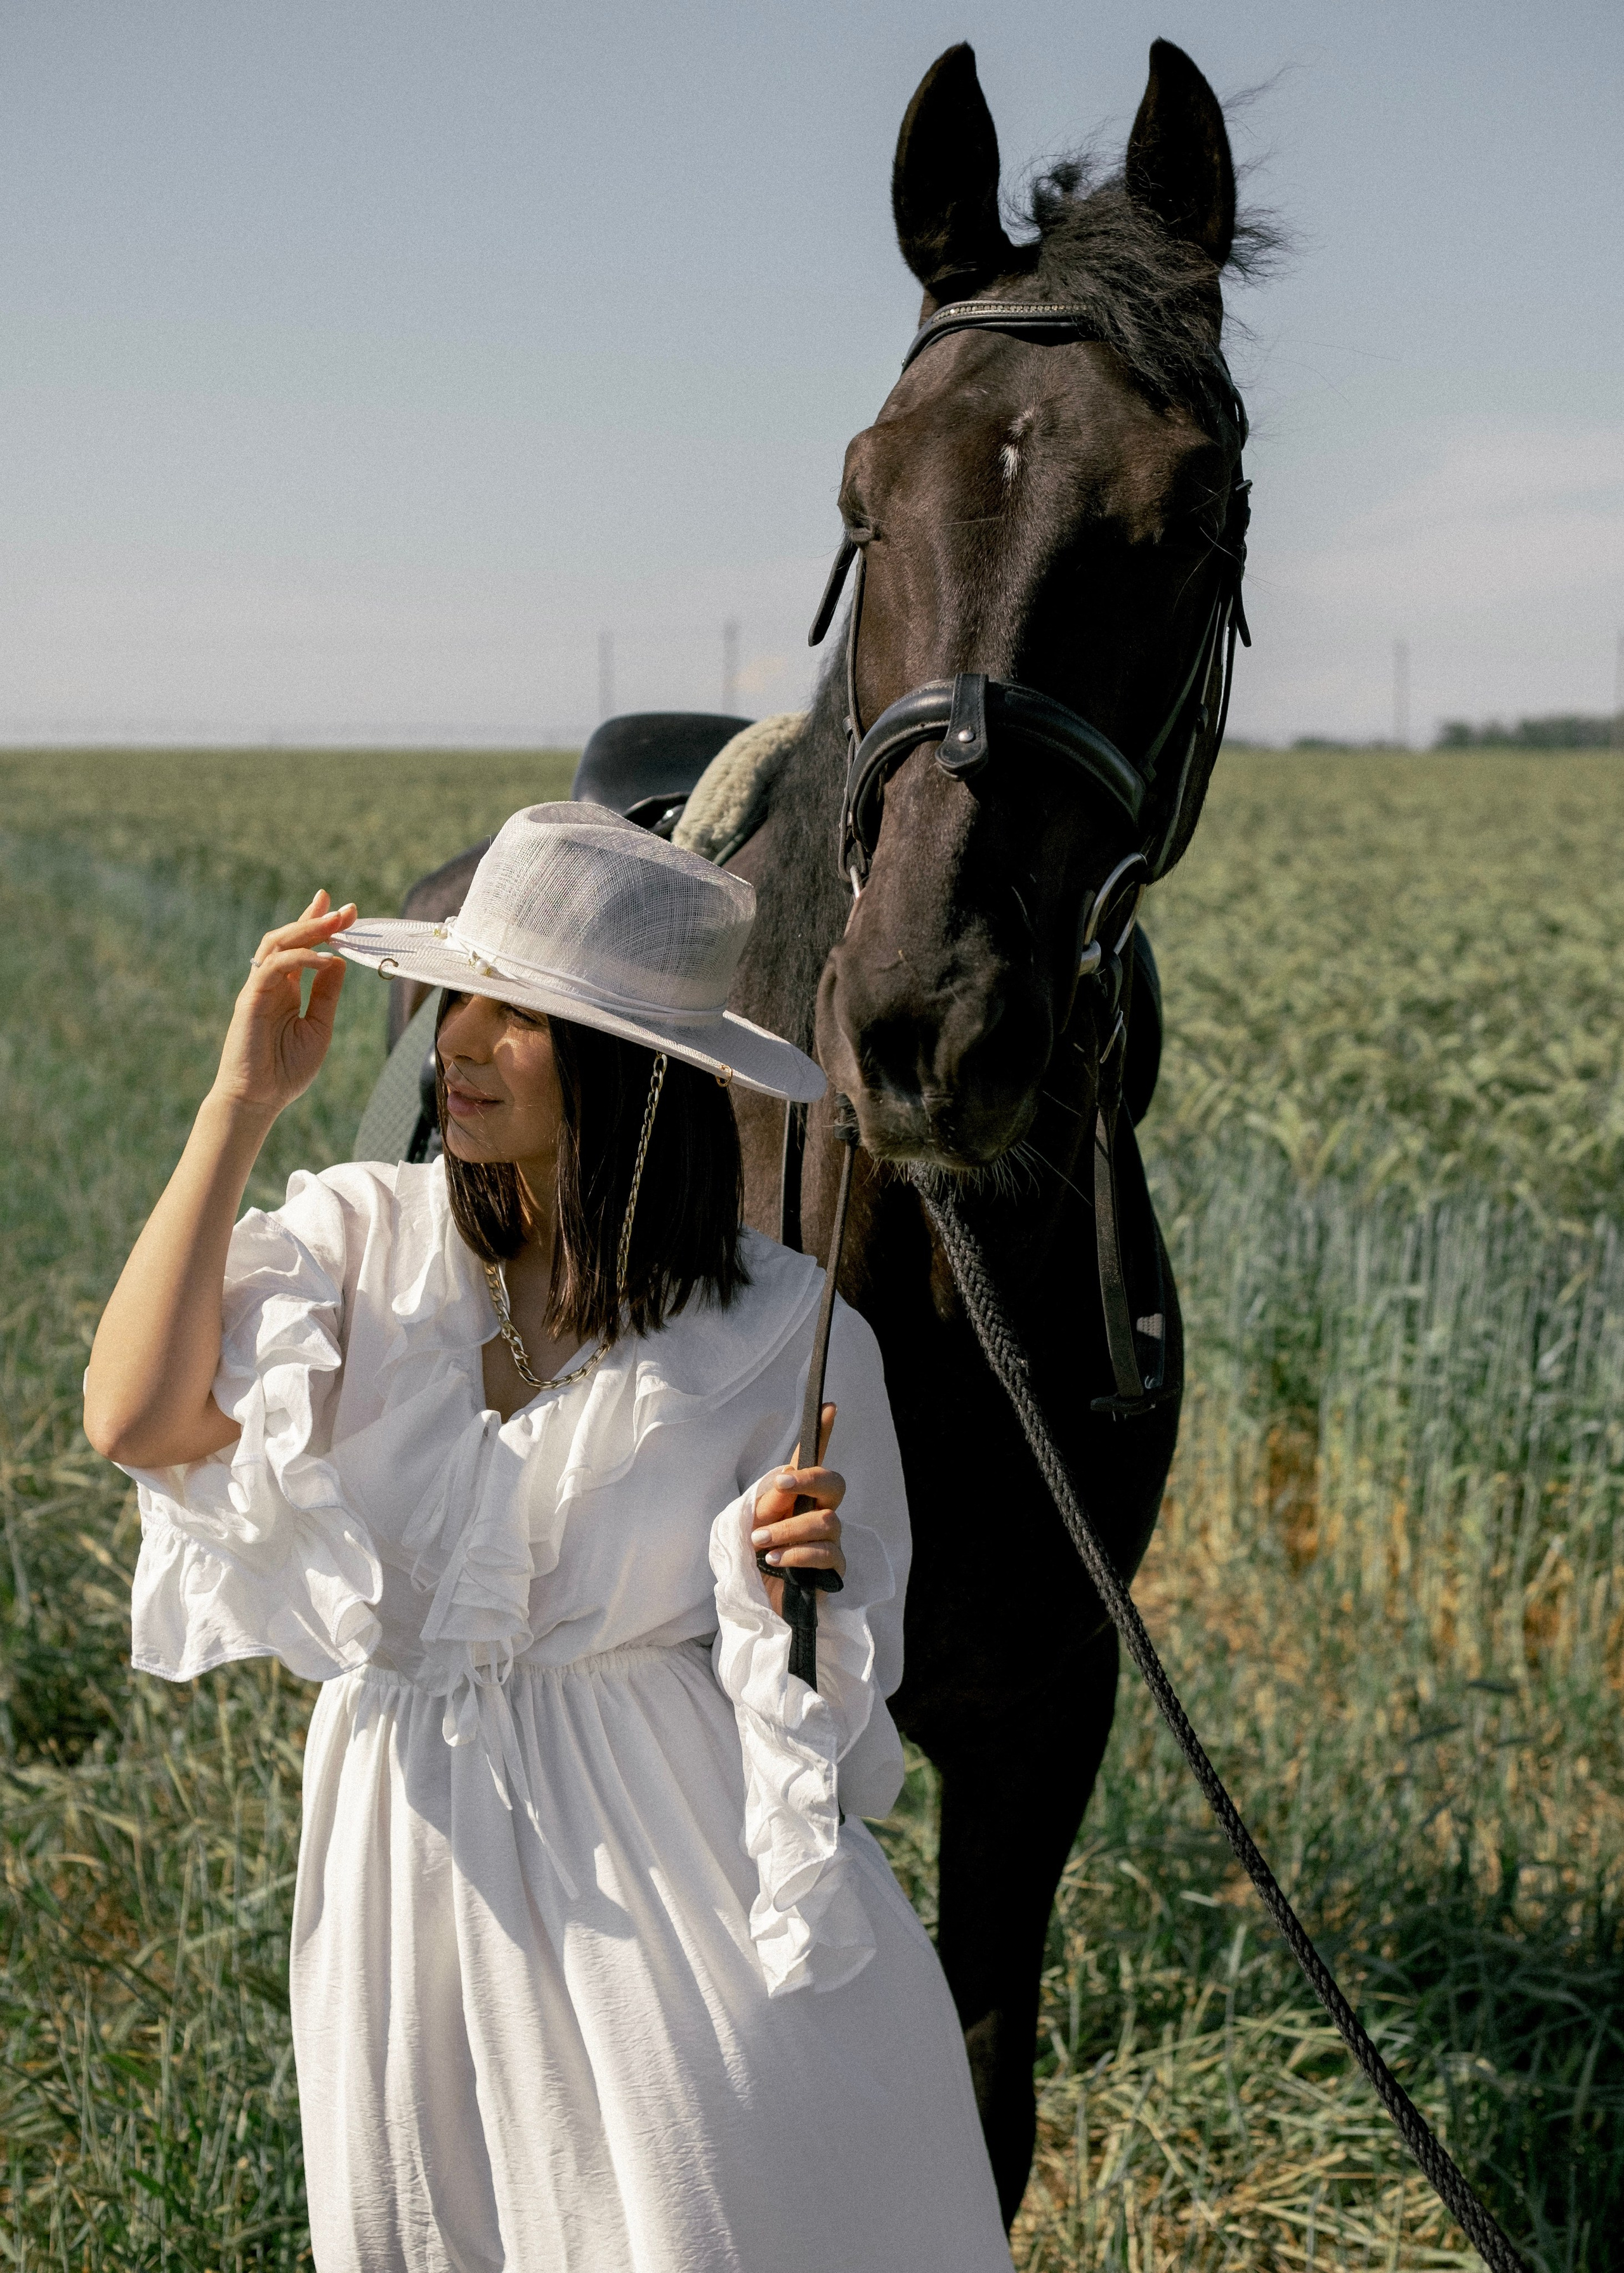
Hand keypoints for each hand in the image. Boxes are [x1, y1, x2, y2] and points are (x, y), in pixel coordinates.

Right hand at [209, 891, 355, 1120]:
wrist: (260, 1098)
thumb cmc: (287, 1069)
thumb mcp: (319, 1026)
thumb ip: (326, 994)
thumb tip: (338, 961)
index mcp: (286, 989)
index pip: (301, 947)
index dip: (318, 925)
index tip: (344, 910)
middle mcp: (270, 983)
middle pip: (290, 938)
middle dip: (318, 920)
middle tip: (347, 910)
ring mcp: (258, 988)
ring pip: (277, 944)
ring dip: (307, 929)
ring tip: (336, 922)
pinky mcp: (250, 999)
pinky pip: (271, 968)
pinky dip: (298, 959)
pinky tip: (323, 960)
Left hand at [749, 1403, 844, 1619]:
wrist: (755, 1601)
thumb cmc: (753, 1558)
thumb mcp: (751, 1524)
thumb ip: (768, 1502)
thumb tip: (786, 1478)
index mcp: (798, 1497)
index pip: (814, 1460)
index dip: (824, 1432)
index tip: (828, 1405)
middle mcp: (819, 1512)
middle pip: (835, 1482)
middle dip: (810, 1479)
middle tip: (782, 1486)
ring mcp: (830, 1540)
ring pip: (826, 1521)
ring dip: (789, 1529)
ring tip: (761, 1543)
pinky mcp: (832, 1569)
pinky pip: (826, 1553)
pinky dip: (797, 1554)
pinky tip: (776, 1562)